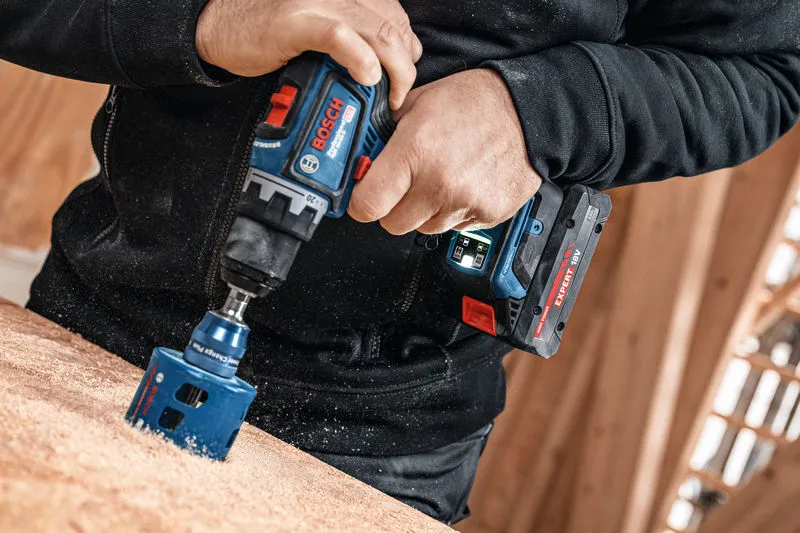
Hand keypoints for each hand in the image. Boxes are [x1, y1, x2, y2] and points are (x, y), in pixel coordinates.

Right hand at [196, 0, 421, 108]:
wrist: (219, 26)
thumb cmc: (269, 31)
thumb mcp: (318, 28)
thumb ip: (350, 36)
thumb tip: (383, 66)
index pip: (396, 17)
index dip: (407, 48)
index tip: (402, 75)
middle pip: (393, 27)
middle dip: (404, 66)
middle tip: (397, 96)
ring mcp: (317, 4)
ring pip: (377, 32)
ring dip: (392, 69)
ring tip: (387, 95)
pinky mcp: (295, 22)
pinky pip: (339, 37)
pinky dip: (360, 58)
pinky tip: (367, 76)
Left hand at [348, 69, 541, 234]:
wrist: (528, 109)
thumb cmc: (473, 102)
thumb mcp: (416, 103)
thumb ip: (383, 134)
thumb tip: (360, 158)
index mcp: (415, 152)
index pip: (367, 205)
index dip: (361, 203)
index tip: (364, 197)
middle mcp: (440, 183)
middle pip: (393, 224)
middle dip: (393, 207)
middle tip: (405, 185)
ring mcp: (467, 202)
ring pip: (425, 228)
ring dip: (426, 211)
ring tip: (441, 178)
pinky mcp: (490, 215)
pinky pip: (457, 227)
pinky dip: (455, 212)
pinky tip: (464, 184)